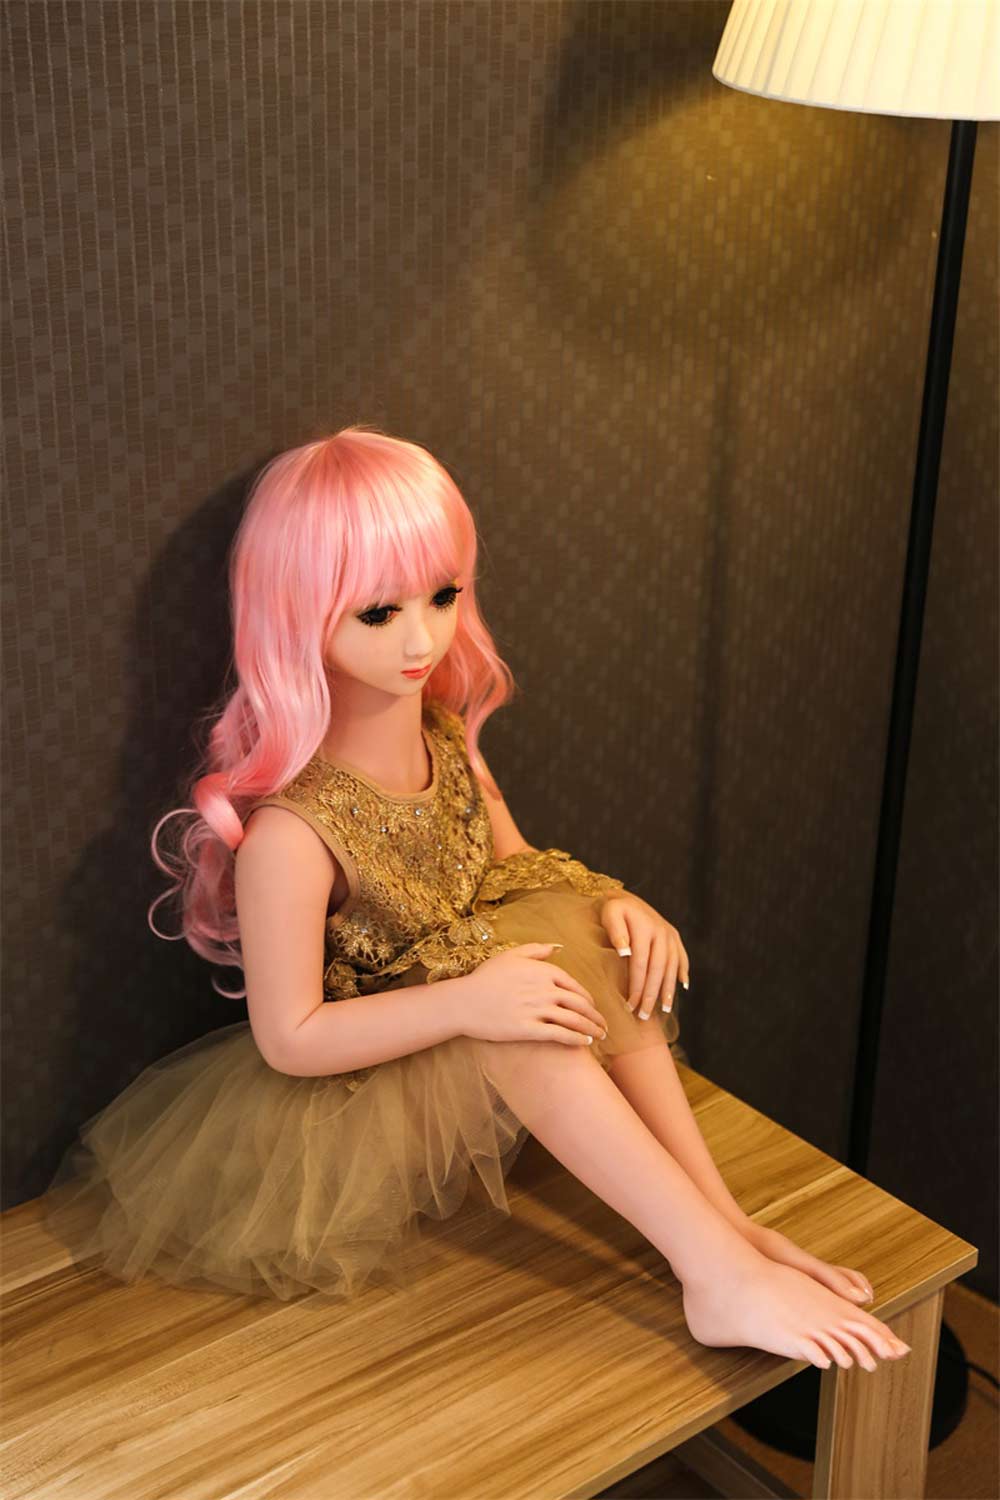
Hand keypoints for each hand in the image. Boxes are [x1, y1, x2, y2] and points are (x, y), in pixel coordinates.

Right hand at [451, 942, 608, 1046]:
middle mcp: (543, 989)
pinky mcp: (528, 1029)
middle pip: (579, 1004)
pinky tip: (586, 1044)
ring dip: (591, 1029)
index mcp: (542, 971)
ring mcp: (536, 1009)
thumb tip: (557, 947)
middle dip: (595, 1016)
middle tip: (605, 1025)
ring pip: (573, 1020)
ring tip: (599, 1036)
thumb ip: (536, 950)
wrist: (463, 1001)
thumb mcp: (510, 956)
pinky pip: (560, 1034)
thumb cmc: (485, 978)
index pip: (574, 986)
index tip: (593, 1008)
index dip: (588, 998)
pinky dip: (576, 1039)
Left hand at [599, 893, 689, 1019]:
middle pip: (658, 969)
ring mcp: (670, 934)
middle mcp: (661, 931)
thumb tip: (625, 953)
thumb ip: (615, 932)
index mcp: (644, 928)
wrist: (623, 897)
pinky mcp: (674, 935)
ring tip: (663, 1009)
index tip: (629, 1006)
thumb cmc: (610, 911)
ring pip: (671, 966)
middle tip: (644, 1015)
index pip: (641, 964)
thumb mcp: (609, 915)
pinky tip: (683, 986)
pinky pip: (681, 957)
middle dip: (652, 995)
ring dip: (668, 989)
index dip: (636, 987)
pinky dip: (683, 972)